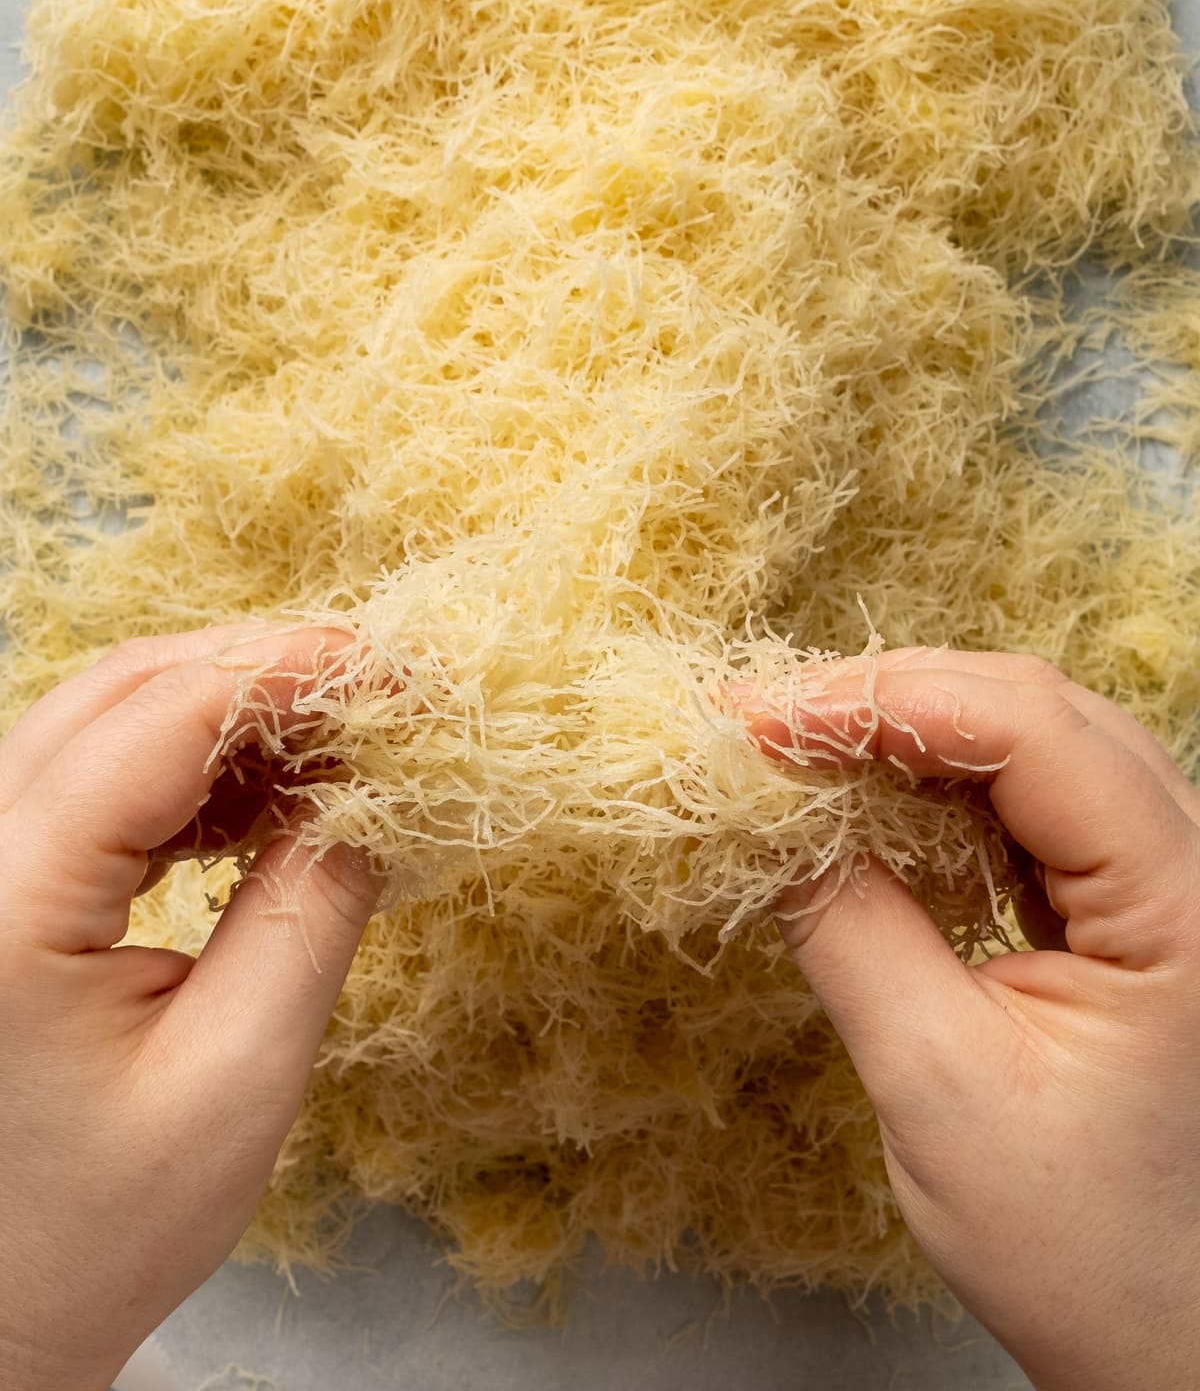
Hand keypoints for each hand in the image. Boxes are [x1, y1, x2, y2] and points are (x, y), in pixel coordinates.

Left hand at [0, 626, 381, 1390]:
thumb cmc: (95, 1230)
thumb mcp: (236, 1077)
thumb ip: (308, 914)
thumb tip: (375, 791)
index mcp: (3, 904)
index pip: (159, 720)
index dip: (290, 672)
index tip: (398, 671)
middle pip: (120, 691)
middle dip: (263, 674)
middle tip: (384, 696)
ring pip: (103, 718)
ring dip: (227, 715)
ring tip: (340, 750)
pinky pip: (90, 775)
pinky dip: (186, 766)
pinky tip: (263, 797)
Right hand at [743, 649, 1199, 1390]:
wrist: (1162, 1336)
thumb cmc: (1083, 1243)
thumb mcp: (940, 1084)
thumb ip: (850, 929)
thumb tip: (765, 817)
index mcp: (1186, 903)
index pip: (1035, 735)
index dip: (889, 701)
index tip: (765, 716)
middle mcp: (1193, 867)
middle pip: (1037, 715)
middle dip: (889, 699)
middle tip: (761, 719)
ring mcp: (1166, 881)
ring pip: (1032, 746)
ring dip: (909, 735)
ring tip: (796, 751)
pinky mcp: (1126, 905)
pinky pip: (1028, 805)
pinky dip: (936, 789)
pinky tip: (865, 802)